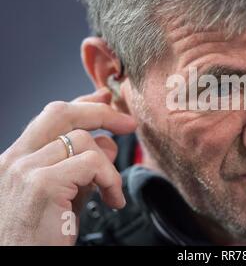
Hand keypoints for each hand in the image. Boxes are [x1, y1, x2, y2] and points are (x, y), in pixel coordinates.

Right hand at [0, 88, 136, 244]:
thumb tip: (108, 142)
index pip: (50, 118)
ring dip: (109, 165)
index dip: (81, 104)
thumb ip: (81, 167)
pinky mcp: (42, 185)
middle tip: (127, 124)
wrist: (19, 265)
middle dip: (100, 112)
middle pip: (60, 113)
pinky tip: (113, 199)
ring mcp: (24, 170)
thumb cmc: (40, 238)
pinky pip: (92, 163)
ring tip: (113, 191)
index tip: (104, 99)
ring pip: (82, 141)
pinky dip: (111, 178)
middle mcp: (14, 160)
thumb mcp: (64, 195)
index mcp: (16, 160)